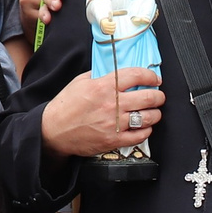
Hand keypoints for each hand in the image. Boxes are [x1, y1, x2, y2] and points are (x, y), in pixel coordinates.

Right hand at [41, 65, 163, 158]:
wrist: (53, 130)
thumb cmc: (65, 107)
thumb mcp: (80, 82)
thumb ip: (100, 76)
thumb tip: (117, 72)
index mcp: (104, 86)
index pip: (137, 76)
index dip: (151, 76)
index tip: (154, 79)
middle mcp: (112, 104)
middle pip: (149, 97)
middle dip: (158, 96)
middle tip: (158, 96)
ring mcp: (115, 123)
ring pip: (148, 117)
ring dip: (155, 113)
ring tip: (154, 112)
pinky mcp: (114, 140)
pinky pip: (140, 135)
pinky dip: (147, 131)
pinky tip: (144, 127)